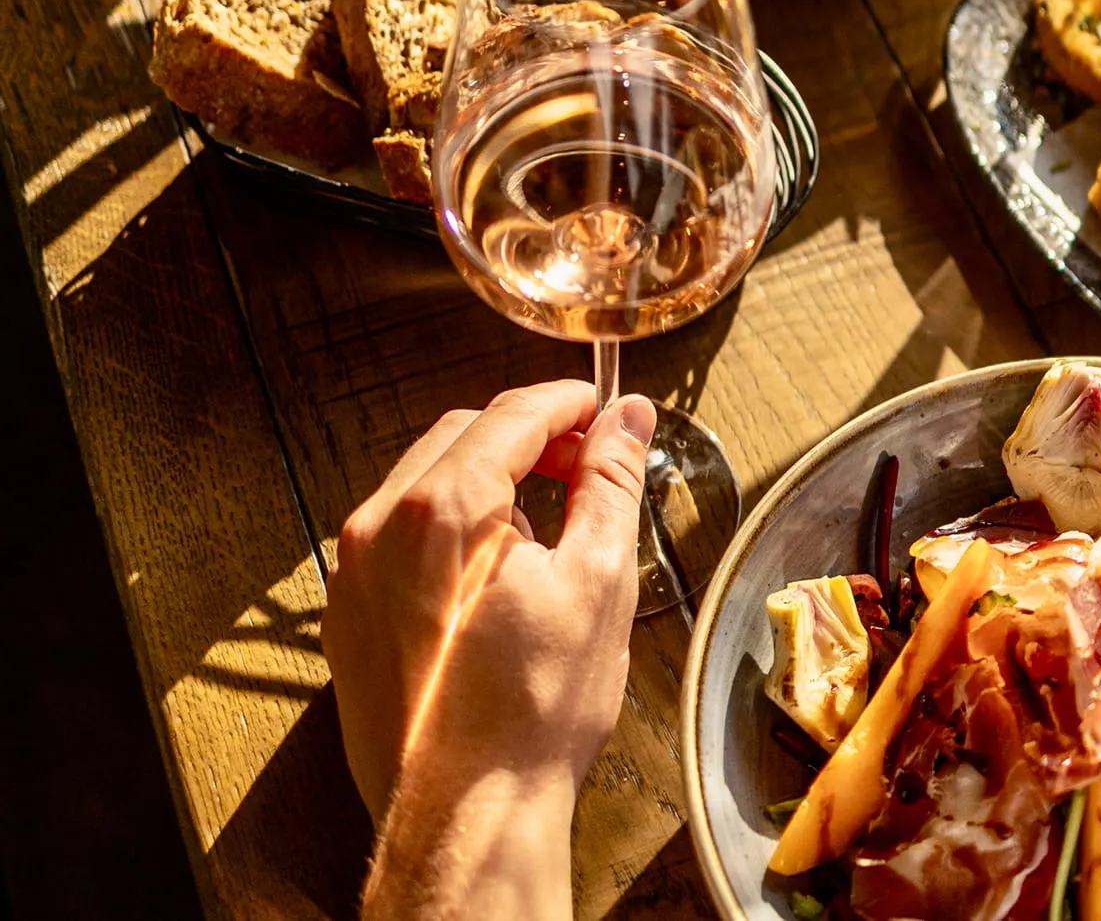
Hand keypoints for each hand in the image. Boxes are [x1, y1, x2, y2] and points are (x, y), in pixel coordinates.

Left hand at [322, 380, 654, 823]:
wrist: (467, 819)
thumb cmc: (533, 710)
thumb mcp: (598, 578)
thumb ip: (611, 482)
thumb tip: (627, 418)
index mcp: (439, 509)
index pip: (510, 415)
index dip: (567, 404)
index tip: (603, 412)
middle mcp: (377, 529)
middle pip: (462, 437)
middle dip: (528, 437)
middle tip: (586, 463)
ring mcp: (353, 576)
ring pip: (425, 483)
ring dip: (488, 479)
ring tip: (547, 523)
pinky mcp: (348, 619)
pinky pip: (399, 537)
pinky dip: (450, 526)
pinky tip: (497, 572)